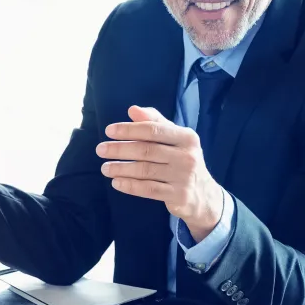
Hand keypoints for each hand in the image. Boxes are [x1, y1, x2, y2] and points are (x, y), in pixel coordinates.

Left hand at [96, 105, 224, 240]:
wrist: (204, 194)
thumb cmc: (183, 160)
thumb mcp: (175, 139)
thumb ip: (154, 122)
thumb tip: (132, 109)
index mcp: (186, 137)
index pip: (152, 129)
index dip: (129, 129)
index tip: (108, 131)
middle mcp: (187, 156)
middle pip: (146, 150)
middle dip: (119, 149)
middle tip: (100, 150)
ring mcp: (184, 177)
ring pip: (145, 170)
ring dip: (121, 168)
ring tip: (105, 168)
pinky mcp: (179, 195)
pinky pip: (149, 189)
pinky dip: (130, 185)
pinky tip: (116, 182)